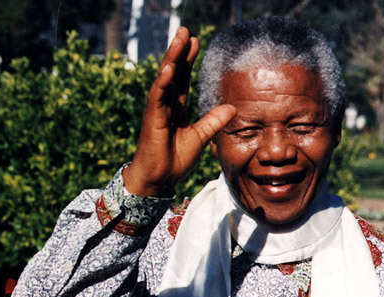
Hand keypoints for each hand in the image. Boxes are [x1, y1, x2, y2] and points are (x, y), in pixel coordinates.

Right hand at [123, 27, 235, 196]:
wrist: (157, 180)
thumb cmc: (172, 160)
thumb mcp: (199, 138)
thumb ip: (213, 122)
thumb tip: (232, 108)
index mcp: (174, 108)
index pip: (182, 79)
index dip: (188, 60)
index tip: (196, 41)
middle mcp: (164, 105)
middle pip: (172, 73)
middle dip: (179, 51)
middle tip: (185, 30)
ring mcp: (156, 111)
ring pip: (164, 79)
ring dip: (171, 58)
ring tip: (179, 39)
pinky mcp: (151, 120)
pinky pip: (157, 97)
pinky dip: (163, 82)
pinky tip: (169, 68)